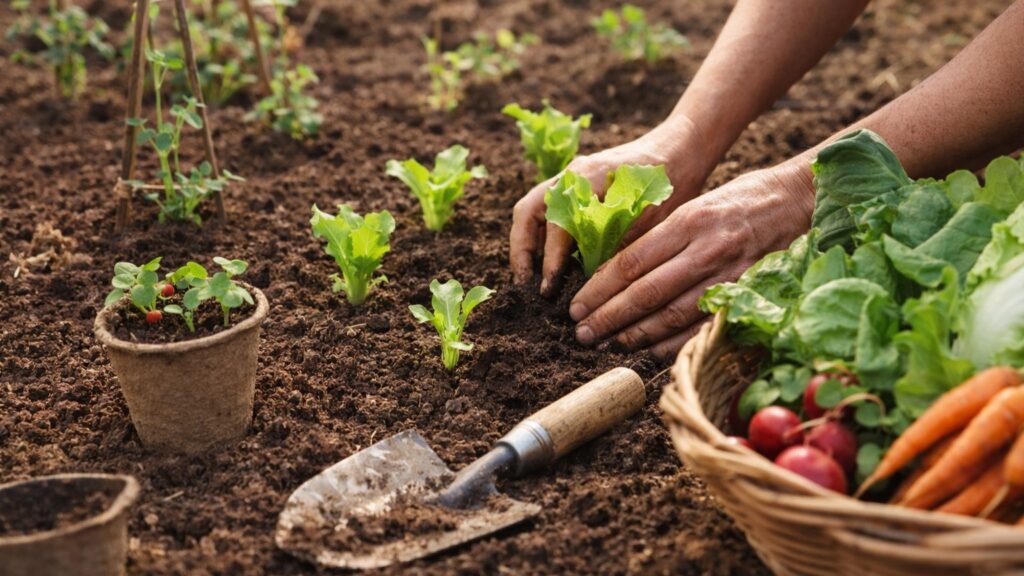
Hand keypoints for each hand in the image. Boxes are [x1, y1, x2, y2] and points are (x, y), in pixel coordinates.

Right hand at [509, 115, 712, 294]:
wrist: (680, 149)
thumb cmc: (670, 179)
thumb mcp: (650, 215)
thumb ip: (619, 243)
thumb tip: (593, 281)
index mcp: (588, 177)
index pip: (556, 223)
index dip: (551, 259)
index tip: (550, 287)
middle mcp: (571, 175)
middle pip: (527, 212)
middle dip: (522, 251)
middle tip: (525, 286)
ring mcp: (570, 179)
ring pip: (532, 211)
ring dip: (527, 244)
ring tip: (530, 278)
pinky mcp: (576, 187)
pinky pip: (546, 211)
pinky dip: (540, 236)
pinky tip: (551, 262)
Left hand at [569, 161, 815, 359]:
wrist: (800, 200)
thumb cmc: (740, 200)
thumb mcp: (695, 205)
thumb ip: (660, 236)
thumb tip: (615, 268)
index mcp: (688, 221)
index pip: (631, 261)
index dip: (600, 288)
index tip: (577, 305)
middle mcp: (707, 249)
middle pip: (646, 292)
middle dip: (609, 317)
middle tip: (582, 333)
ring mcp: (729, 275)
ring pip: (672, 315)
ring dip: (635, 335)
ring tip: (608, 344)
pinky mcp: (747, 295)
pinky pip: (703, 327)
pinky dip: (673, 344)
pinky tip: (648, 352)